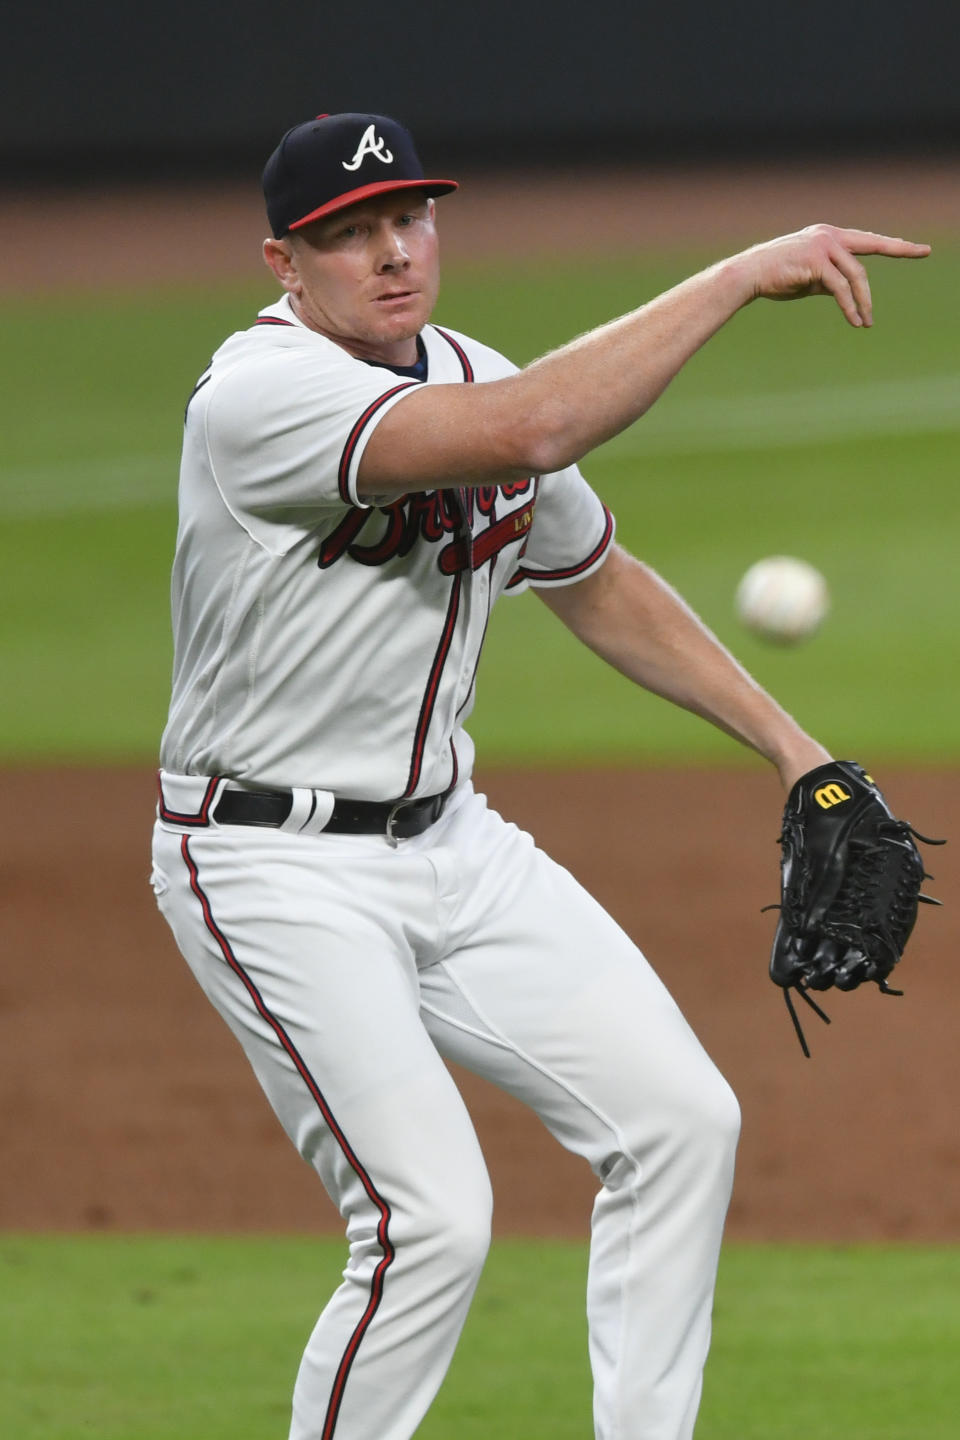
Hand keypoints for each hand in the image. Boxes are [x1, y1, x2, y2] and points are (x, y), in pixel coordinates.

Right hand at [735, 224, 930, 327]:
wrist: (748, 276)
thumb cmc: (776, 277)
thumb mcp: (810, 277)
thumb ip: (831, 280)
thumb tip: (847, 294)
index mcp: (829, 235)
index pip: (866, 240)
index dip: (891, 244)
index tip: (913, 246)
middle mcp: (830, 235)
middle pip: (872, 245)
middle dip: (900, 248)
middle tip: (924, 252)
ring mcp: (824, 245)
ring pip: (856, 275)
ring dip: (864, 300)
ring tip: (867, 321)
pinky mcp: (817, 262)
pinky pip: (841, 288)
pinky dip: (850, 306)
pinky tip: (856, 320)